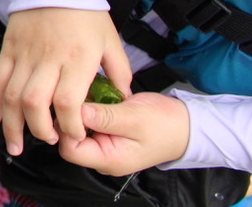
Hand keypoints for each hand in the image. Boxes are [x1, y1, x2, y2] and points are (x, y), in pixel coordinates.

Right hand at [0, 8, 130, 155]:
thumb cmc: (83, 10)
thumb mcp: (110, 39)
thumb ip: (119, 70)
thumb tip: (123, 96)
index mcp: (77, 59)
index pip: (68, 102)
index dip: (69, 126)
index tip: (75, 136)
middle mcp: (48, 59)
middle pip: (36, 103)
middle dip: (40, 130)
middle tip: (48, 140)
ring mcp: (25, 54)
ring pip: (12, 96)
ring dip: (12, 124)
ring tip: (16, 145)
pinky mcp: (9, 49)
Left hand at [56, 92, 190, 176]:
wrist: (184, 125)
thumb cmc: (164, 124)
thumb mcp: (134, 117)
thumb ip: (104, 117)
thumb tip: (76, 111)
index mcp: (108, 159)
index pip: (70, 149)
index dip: (66, 126)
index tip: (73, 105)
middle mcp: (102, 157)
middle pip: (69, 139)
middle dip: (72, 117)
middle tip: (80, 94)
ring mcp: (103, 146)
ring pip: (77, 129)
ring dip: (79, 111)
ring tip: (88, 92)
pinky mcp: (105, 134)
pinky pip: (88, 123)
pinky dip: (88, 109)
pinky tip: (94, 95)